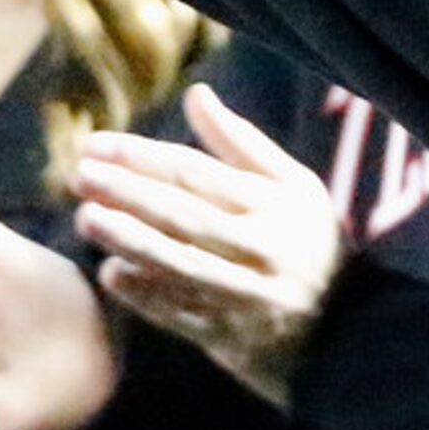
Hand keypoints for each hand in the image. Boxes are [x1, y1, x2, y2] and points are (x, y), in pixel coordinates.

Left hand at [71, 84, 345, 406]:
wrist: (348, 328)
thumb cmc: (308, 243)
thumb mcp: (293, 186)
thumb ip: (241, 142)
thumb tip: (195, 94)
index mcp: (274, 205)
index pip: (198, 174)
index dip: (143, 158)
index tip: (96, 145)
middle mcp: (262, 248)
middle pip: (185, 215)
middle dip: (128, 193)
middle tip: (80, 176)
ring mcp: (247, 295)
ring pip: (180, 264)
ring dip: (130, 241)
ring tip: (86, 219)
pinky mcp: (235, 336)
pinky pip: (183, 314)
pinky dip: (147, 296)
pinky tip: (112, 274)